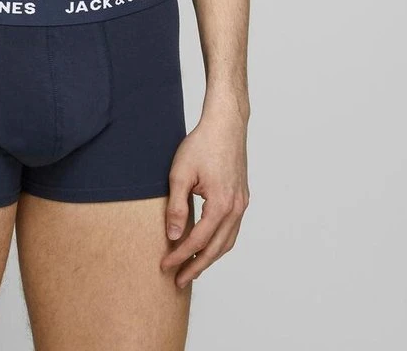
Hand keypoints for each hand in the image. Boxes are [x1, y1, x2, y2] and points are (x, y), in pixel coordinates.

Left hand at [160, 108, 249, 288]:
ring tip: (191, 268)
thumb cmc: (202, 144)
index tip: (165, 266)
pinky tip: (207, 245)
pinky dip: (219, 243)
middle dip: (196, 266)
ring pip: (227, 242)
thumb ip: (177, 207)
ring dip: (209, 258)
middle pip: (215, 249)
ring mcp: (242, 204)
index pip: (197, 241)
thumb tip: (173, 236)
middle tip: (178, 281)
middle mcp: (236, 209)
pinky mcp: (242, 198)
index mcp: (221, 205)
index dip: (179, 256)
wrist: (226, 125)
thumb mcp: (180, 174)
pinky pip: (232, 230)